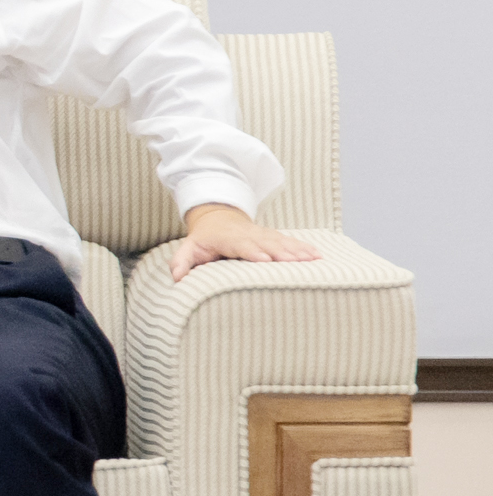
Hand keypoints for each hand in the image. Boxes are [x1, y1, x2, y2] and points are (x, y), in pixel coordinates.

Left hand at [167, 204, 321, 280]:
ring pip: (281, 242)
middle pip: (266, 243)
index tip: (264, 259)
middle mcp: (247, 235)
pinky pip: (290, 242)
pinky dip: (304, 247)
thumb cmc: (203, 240)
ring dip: (298, 250)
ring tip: (314, 258)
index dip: (252, 251)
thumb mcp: (188, 248)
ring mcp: (262, 235)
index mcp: (227, 238)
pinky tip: (317, 254)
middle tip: (296, 261)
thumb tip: (177, 277)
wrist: (218, 218)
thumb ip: (182, 262)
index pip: (240, 245)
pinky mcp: (272, 237)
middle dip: (281, 252)